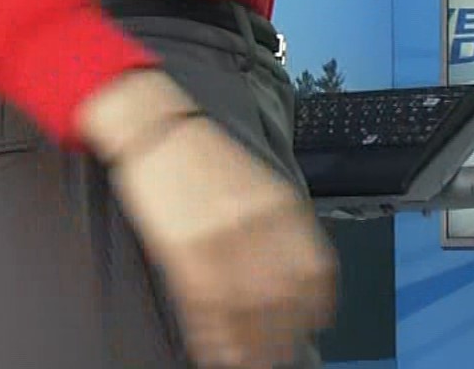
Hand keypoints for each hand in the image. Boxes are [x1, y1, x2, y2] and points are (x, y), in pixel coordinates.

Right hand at [110, 113, 336, 367]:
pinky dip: (212, 337)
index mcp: (282, 206)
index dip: (316, 305)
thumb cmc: (202, 156)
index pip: (316, 271)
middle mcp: (258, 226)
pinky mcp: (185, 251)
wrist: (157, 128)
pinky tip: (214, 351)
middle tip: (278, 355)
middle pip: (284, 299)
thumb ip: (278, 222)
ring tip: (249, 362)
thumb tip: (294, 269)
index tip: (313, 324)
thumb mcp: (256, 181)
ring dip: (250, 347)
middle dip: (283, 336)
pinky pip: (206, 308)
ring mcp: (222, 240)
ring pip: (247, 312)